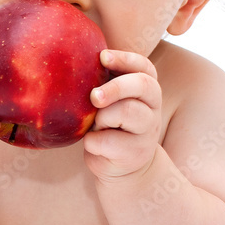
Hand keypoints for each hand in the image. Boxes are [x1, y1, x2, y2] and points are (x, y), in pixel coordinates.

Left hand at [83, 50, 161, 181]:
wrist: (123, 168)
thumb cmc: (109, 125)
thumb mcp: (109, 102)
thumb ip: (102, 84)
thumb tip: (72, 58)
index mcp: (147, 89)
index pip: (144, 67)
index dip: (124, 59)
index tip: (102, 57)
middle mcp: (152, 106)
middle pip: (141, 85)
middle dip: (115, 86)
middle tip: (94, 96)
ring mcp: (147, 130)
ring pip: (126, 111)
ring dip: (102, 117)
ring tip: (95, 125)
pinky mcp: (135, 152)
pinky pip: (107, 141)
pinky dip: (92, 142)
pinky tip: (93, 144)